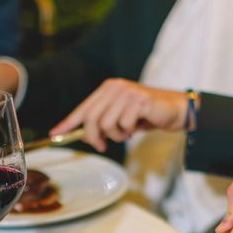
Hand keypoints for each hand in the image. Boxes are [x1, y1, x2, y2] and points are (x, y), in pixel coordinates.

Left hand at [50, 78, 189, 151]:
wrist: (177, 110)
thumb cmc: (149, 114)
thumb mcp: (122, 117)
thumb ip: (104, 123)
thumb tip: (87, 136)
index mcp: (109, 88)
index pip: (84, 108)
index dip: (68, 122)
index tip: (55, 133)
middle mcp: (115, 87)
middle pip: (91, 118)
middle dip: (94, 136)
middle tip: (101, 145)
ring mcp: (127, 93)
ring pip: (106, 124)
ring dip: (116, 135)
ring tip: (127, 132)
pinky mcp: (138, 101)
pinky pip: (123, 124)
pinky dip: (128, 131)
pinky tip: (137, 127)